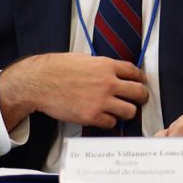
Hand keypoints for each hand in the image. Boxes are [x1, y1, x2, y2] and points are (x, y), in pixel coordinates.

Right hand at [0, 53, 147, 130]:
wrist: (40, 82)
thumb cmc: (58, 69)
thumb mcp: (85, 59)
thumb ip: (102, 66)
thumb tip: (111, 70)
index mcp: (107, 66)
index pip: (135, 72)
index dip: (141, 78)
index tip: (142, 82)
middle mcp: (108, 83)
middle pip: (139, 92)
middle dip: (142, 97)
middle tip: (140, 100)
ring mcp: (101, 100)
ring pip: (129, 111)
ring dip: (127, 112)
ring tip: (123, 111)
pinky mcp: (91, 116)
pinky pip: (111, 123)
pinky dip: (110, 122)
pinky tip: (105, 118)